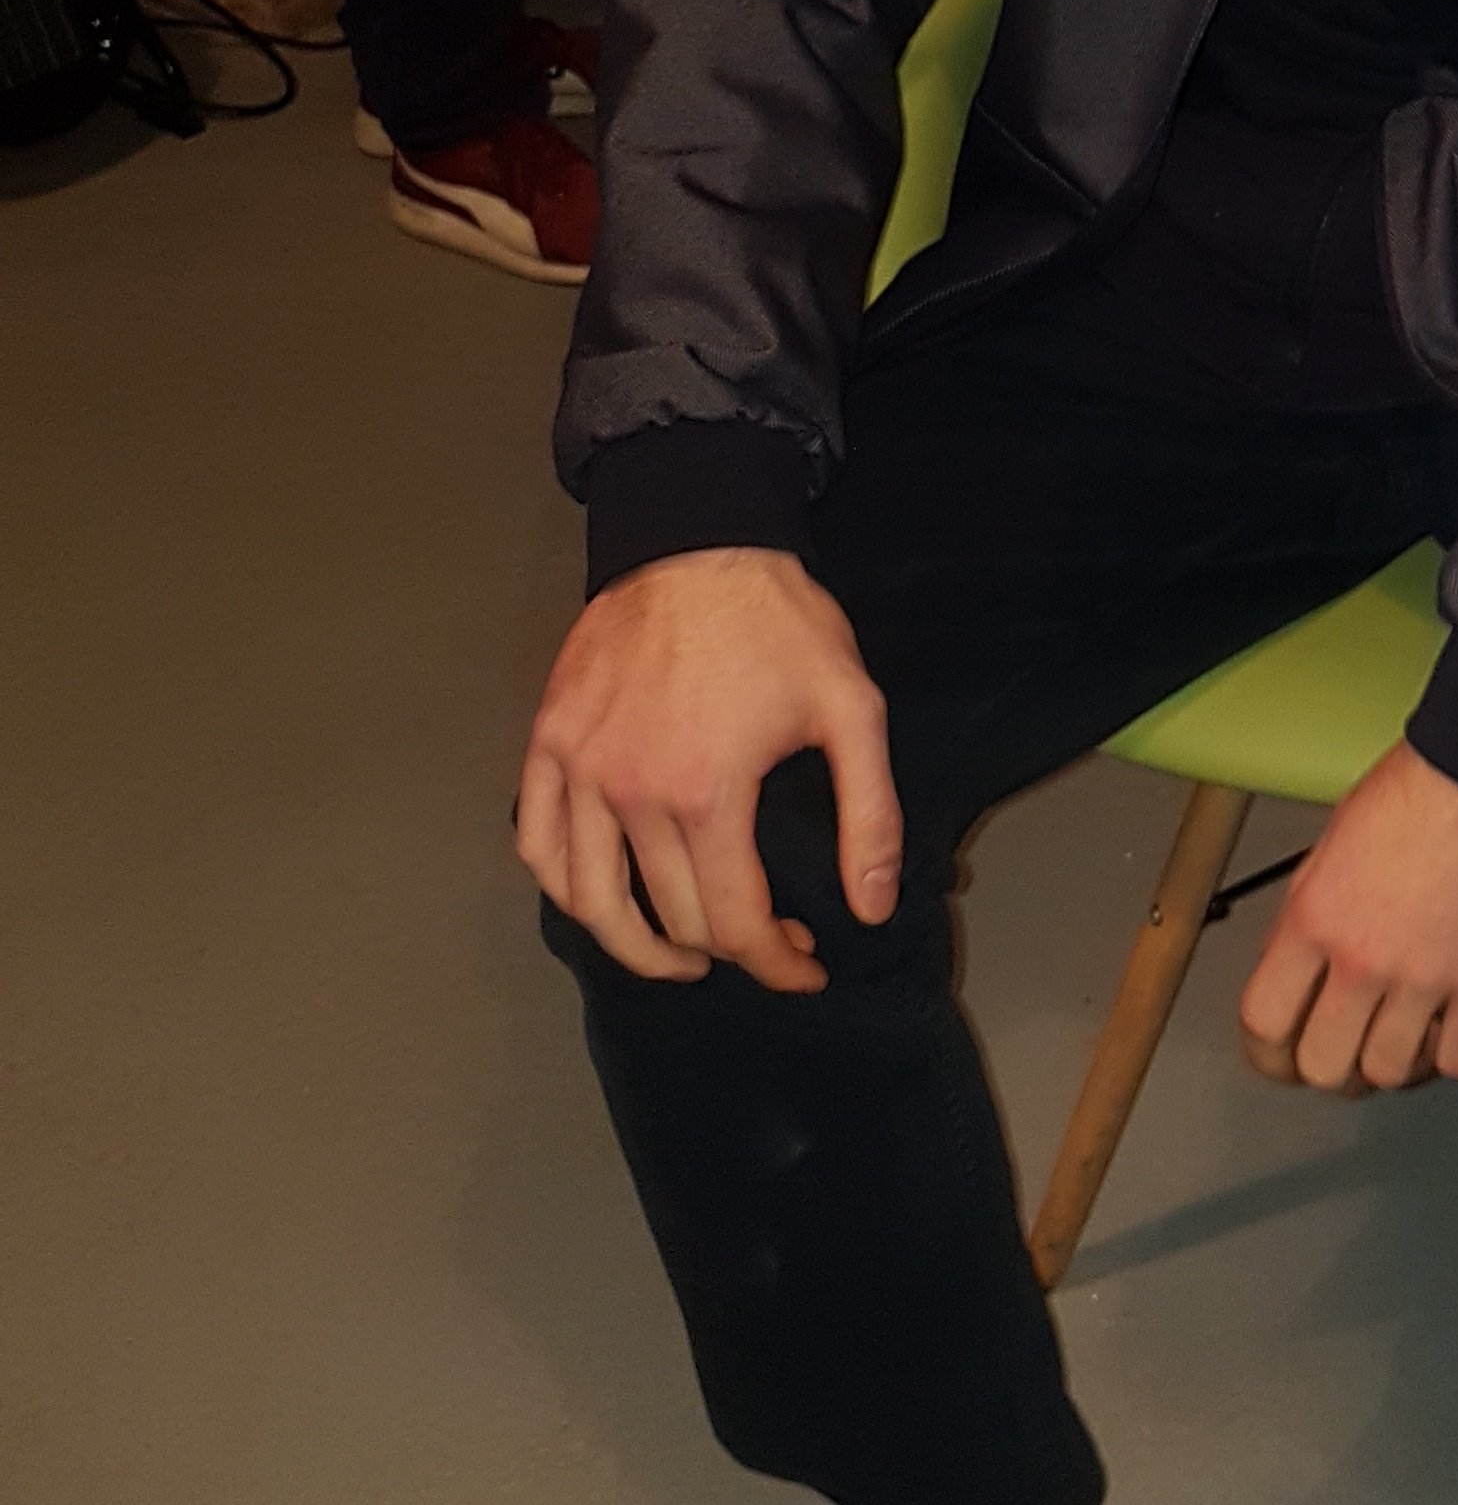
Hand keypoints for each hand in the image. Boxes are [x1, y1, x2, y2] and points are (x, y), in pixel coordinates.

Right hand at [516, 547, 900, 994]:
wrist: (696, 539)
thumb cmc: (778, 622)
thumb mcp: (851, 709)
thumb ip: (869, 816)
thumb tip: (871, 907)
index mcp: (706, 792)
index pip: (734, 924)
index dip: (775, 963)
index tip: (804, 965)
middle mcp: (630, 792)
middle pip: (669, 919)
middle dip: (725, 951)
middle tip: (764, 941)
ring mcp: (577, 769)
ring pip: (588, 902)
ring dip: (635, 947)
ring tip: (679, 954)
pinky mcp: (546, 743)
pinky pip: (538, 844)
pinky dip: (565, 887)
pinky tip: (602, 894)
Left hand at [1238, 741, 1457, 1094]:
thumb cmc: (1418, 789)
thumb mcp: (1331, 845)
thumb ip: (1310, 915)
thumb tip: (1300, 970)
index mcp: (1312, 919)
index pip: (1264, 1023)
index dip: (1269, 1054)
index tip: (1282, 1057)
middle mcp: (1361, 959)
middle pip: (1323, 1066)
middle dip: (1330, 1067)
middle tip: (1347, 1051)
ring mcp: (1427, 978)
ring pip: (1390, 1074)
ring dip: (1393, 1063)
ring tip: (1404, 1037)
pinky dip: (1453, 1056)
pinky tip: (1452, 1029)